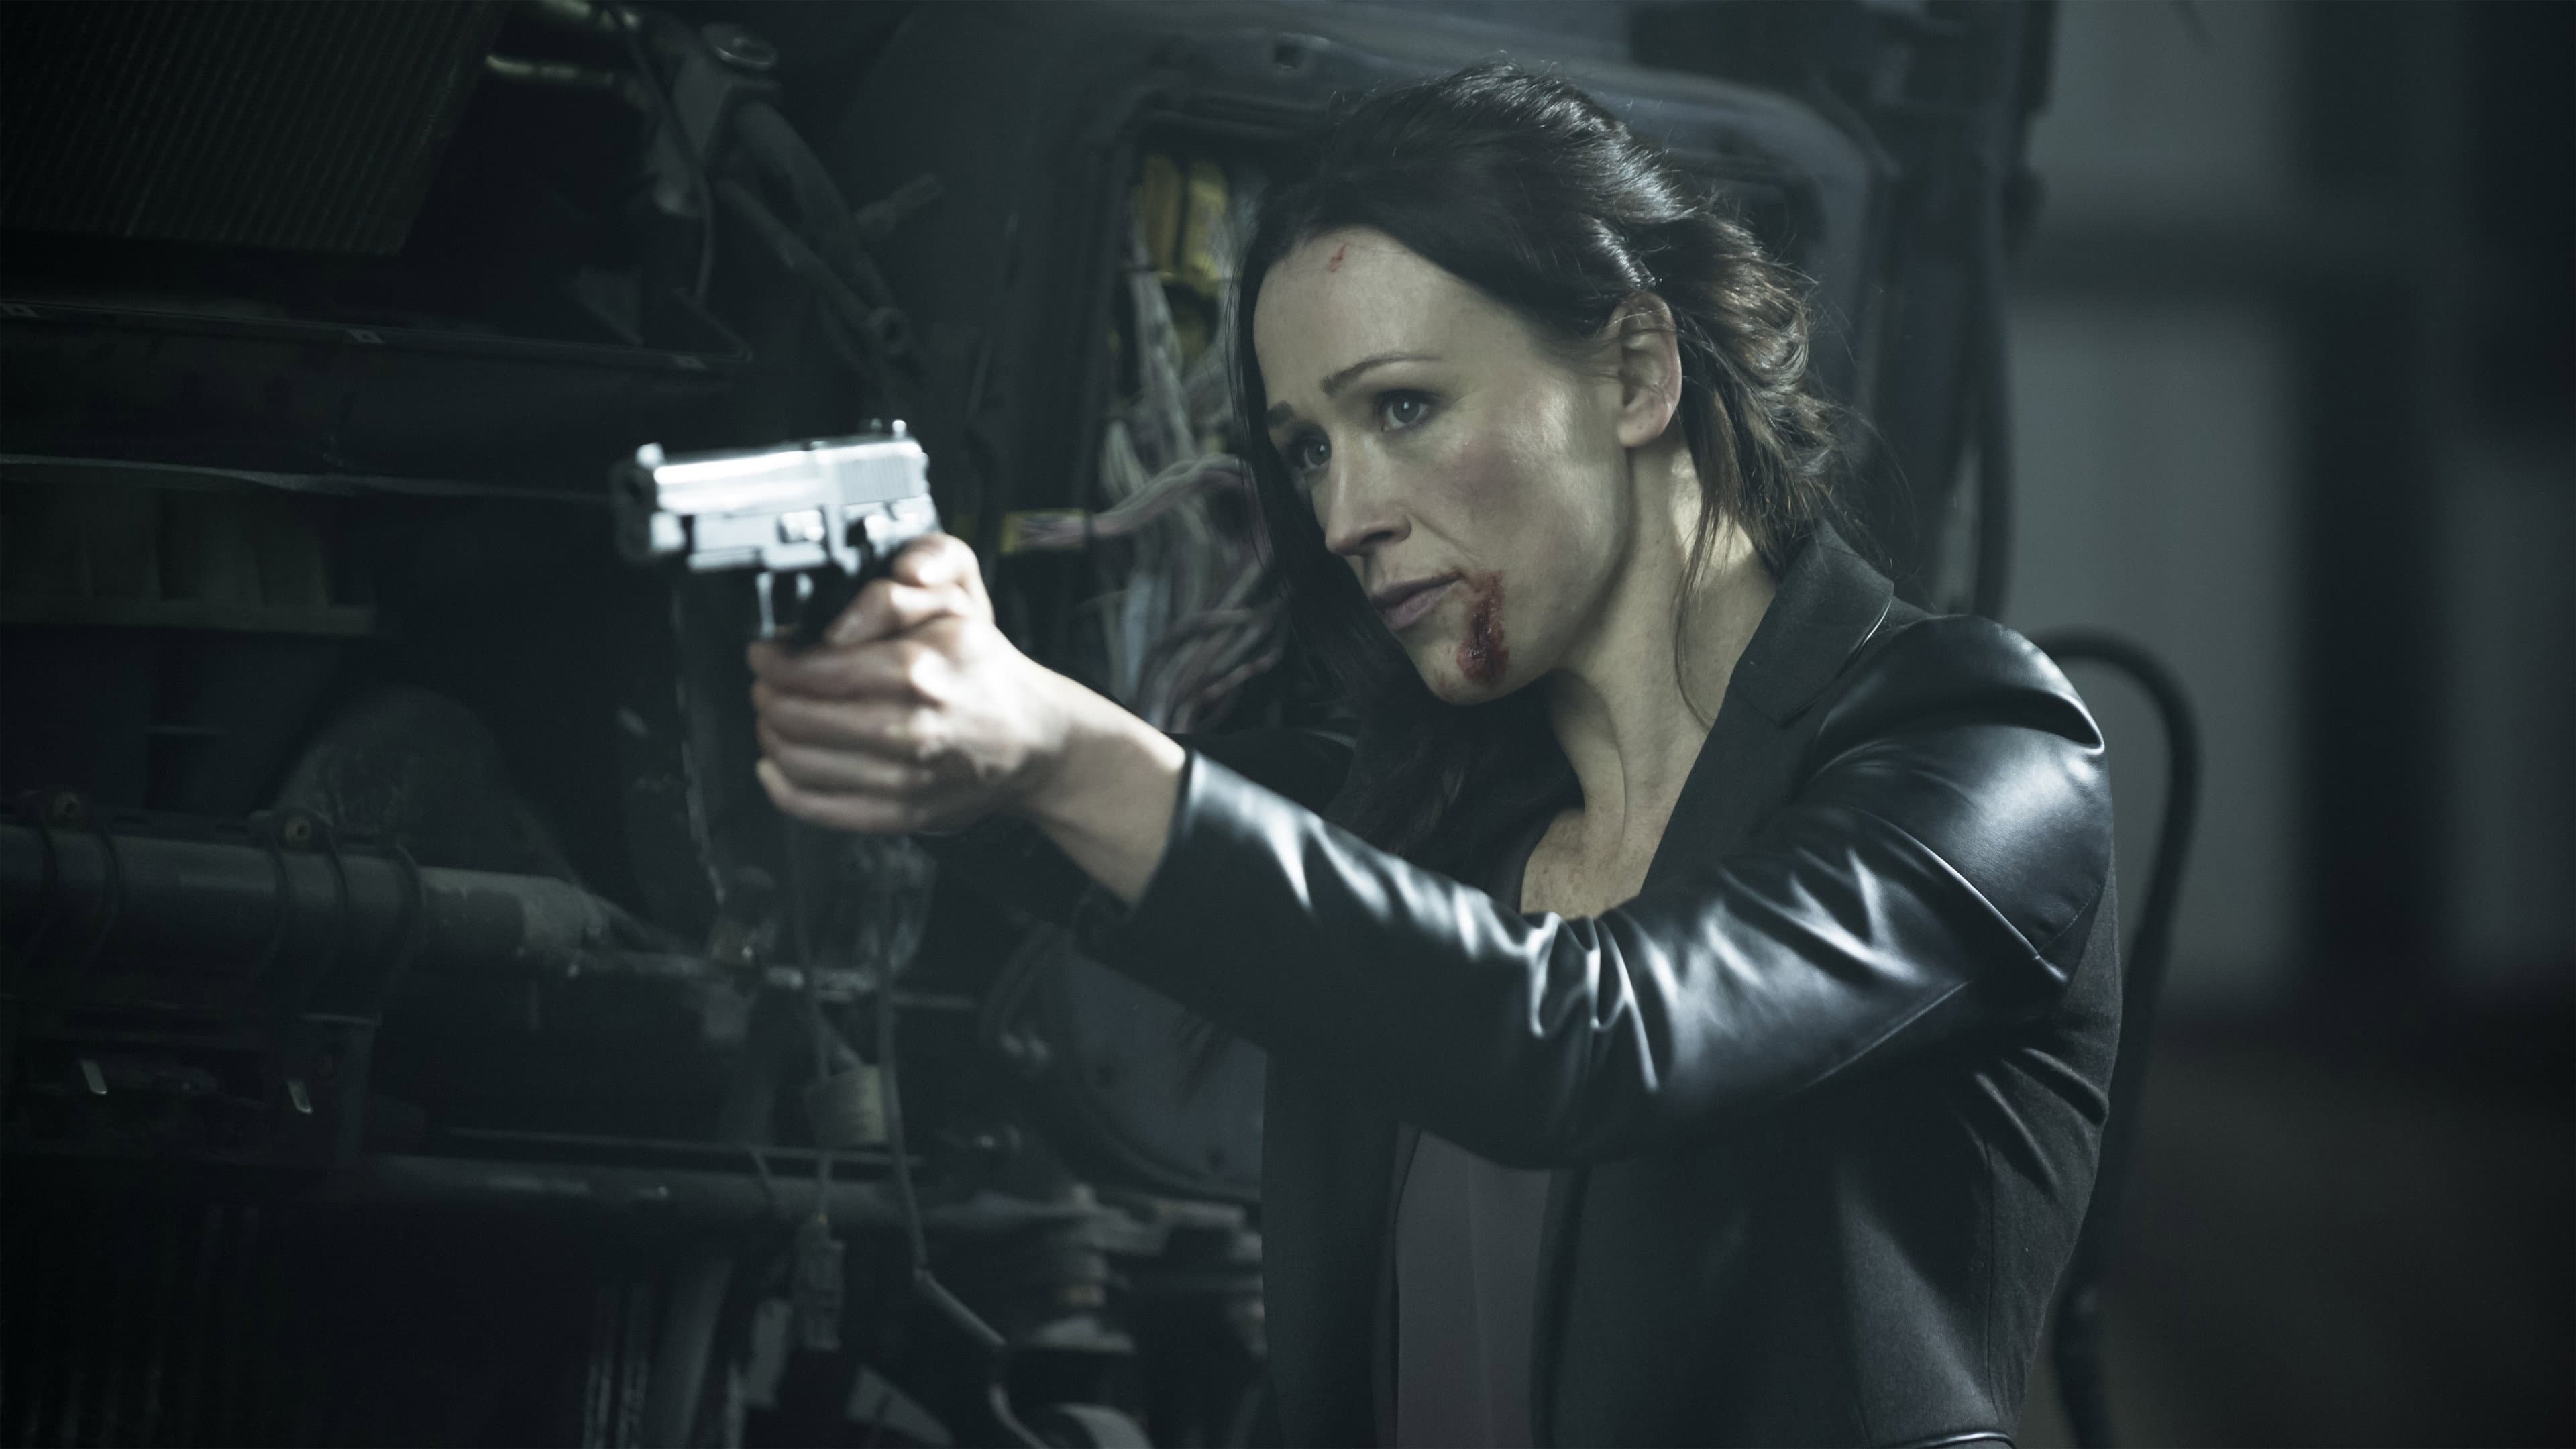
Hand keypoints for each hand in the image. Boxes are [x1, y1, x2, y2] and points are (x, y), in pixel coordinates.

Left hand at [749, 533, 1074, 832]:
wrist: (1036, 740)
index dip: (772, 660)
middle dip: (766, 695)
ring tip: (775, 717)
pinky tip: (776, 765)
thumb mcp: (952, 609)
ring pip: (796, 762)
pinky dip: (781, 788)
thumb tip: (830, 629)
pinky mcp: (900, 815)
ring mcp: (903, 780)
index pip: (810, 669)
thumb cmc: (986, 672)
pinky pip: (816, 809)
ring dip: (770, 736)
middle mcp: (907, 729)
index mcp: (915, 671)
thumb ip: (888, 601)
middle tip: (766, 682)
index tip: (764, 653)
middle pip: (793, 716)